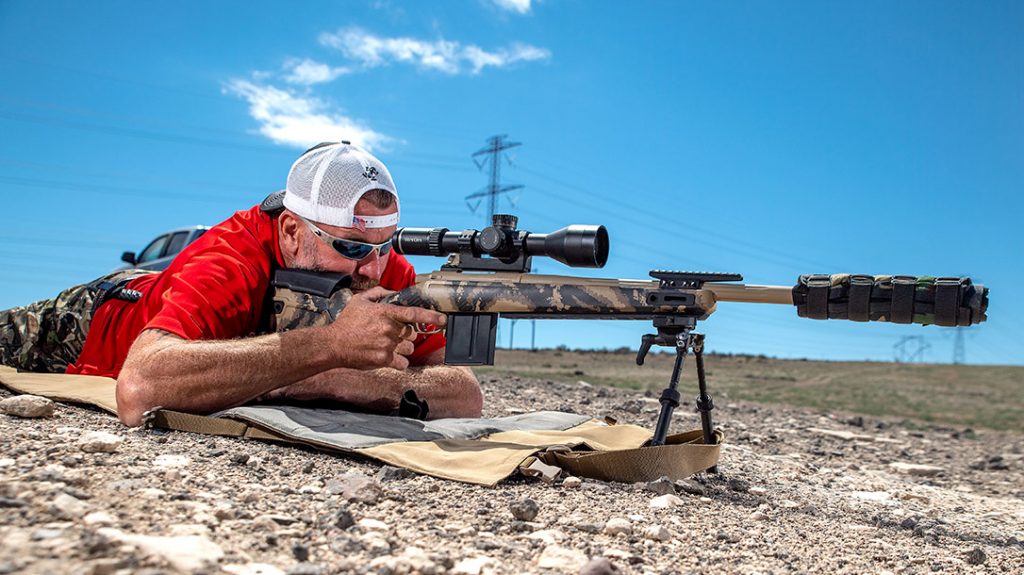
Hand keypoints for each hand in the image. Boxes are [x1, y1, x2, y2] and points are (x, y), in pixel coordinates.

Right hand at [328, 287, 446, 370]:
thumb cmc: (346, 323)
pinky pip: (402, 362)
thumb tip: (393, 292)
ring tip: (387, 345)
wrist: (334, 345)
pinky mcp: (384, 360)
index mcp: (385, 313)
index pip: (414, 313)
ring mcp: (388, 345)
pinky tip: (389, 357)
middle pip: (411, 333)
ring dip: (403, 347)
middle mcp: (389, 329)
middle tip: (390, 333)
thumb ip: (378, 293)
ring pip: (409, 348)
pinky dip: (399, 361)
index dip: (431, 316)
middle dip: (405, 334)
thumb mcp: (360, 301)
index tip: (442, 319)